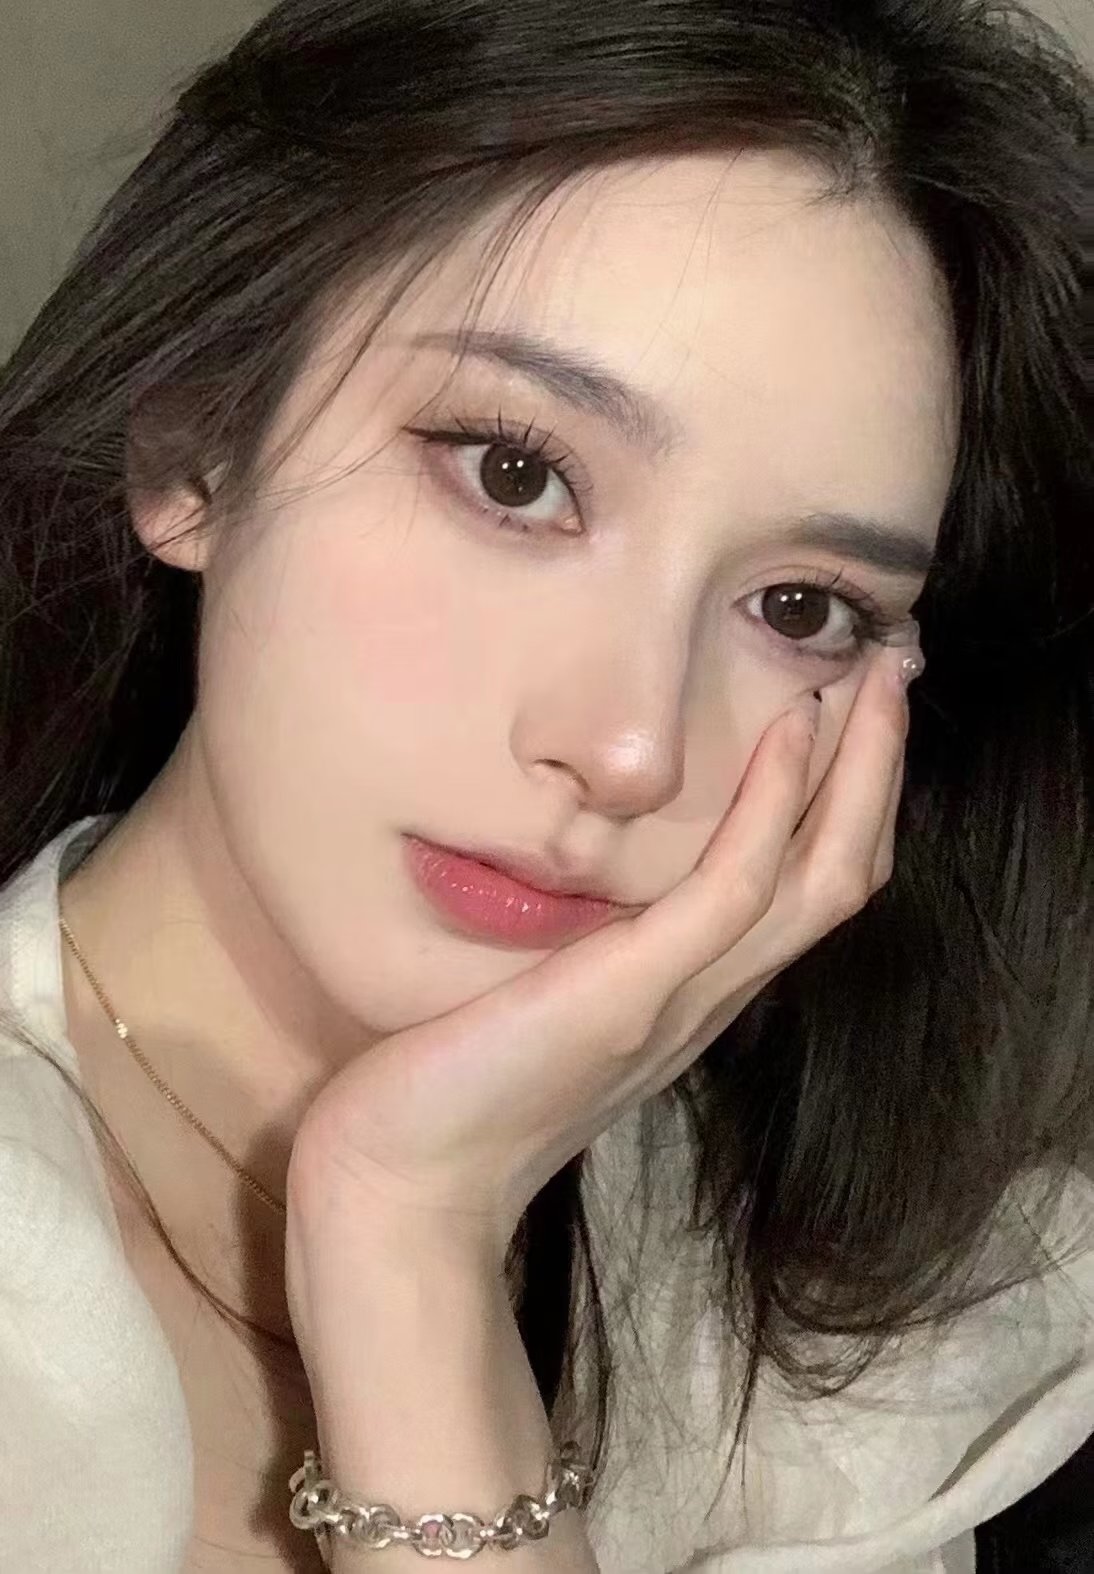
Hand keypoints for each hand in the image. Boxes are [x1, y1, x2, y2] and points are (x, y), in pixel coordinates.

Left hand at [288, 641, 912, 1264]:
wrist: (401, 1189)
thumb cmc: (451, 1094)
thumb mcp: (538, 1003)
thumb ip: (581, 952)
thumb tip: (574, 885)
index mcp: (692, 996)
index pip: (804, 891)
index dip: (845, 804)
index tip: (850, 714)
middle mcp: (709, 997)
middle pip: (840, 874)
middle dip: (878, 770)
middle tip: (894, 668)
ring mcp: (682, 997)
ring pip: (819, 874)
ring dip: (859, 769)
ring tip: (876, 675)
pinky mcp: (634, 993)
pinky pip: (735, 886)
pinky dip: (774, 803)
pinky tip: (790, 729)